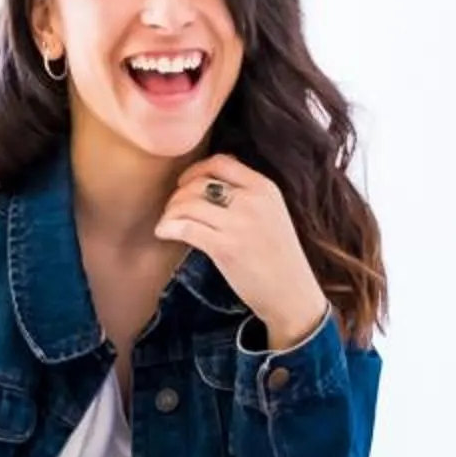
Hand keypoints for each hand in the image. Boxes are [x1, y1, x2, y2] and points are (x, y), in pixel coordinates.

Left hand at [155, 156, 328, 350]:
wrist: (292, 294)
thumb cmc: (279, 257)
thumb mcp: (272, 213)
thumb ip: (248, 195)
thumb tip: (209, 180)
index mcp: (265, 188)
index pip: (220, 162)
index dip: (195, 170)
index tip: (184, 184)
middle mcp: (252, 201)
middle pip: (200, 183)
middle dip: (178, 195)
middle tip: (173, 210)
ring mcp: (239, 224)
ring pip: (188, 204)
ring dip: (170, 212)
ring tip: (167, 224)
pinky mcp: (225, 247)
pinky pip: (185, 227)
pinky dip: (168, 227)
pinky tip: (163, 233)